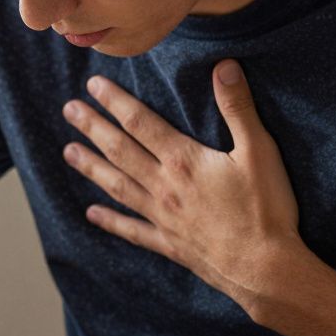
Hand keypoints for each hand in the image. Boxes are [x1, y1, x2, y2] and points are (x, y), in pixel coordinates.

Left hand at [61, 59, 305, 314]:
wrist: (264, 269)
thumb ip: (238, 108)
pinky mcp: (169, 243)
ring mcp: (163, 217)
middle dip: (93, 128)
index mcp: (183, 161)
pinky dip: (111, 221)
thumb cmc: (266, 209)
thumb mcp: (260, 152)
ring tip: (68, 152)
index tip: (93, 85)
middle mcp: (164, 187)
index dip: (116, 102)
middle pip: (120, 151)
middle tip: (68, 110)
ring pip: (118, 186)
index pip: (141, 123)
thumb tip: (225, 66)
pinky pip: (132, 230)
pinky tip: (92, 214)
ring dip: (92, 168)